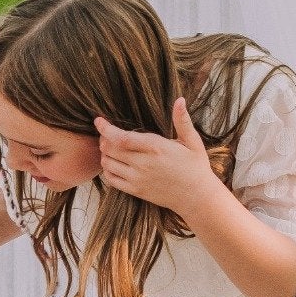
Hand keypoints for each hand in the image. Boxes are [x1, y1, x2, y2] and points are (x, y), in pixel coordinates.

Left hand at [95, 99, 218, 222]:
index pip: (121, 137)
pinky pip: (112, 180)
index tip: (99, 121)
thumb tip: (180, 99)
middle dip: (104, 139)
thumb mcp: (193, 142)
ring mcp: (138, 179)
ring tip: (110, 148)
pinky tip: (114, 164)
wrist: (196, 197)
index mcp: (156, 148)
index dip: (106, 129)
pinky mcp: (136, 191)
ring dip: (104, 154)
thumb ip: (182, 121)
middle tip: (106, 134)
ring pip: (108, 164)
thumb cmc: (196, 167)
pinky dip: (107, 170)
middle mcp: (143, 164)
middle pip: (110, 149)